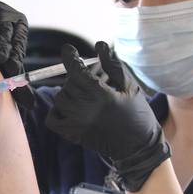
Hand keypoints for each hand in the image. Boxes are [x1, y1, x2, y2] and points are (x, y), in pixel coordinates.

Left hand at [45, 41, 169, 191]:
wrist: (139, 149)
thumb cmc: (138, 114)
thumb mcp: (130, 86)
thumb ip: (112, 65)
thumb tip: (99, 45)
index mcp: (102, 95)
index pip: (76, 71)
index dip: (70, 57)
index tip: (68, 49)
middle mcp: (86, 109)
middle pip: (68, 84)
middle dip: (77, 77)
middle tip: (89, 79)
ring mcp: (78, 124)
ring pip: (60, 99)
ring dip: (69, 92)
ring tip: (84, 94)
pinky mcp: (74, 135)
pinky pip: (53, 119)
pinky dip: (56, 111)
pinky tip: (69, 107)